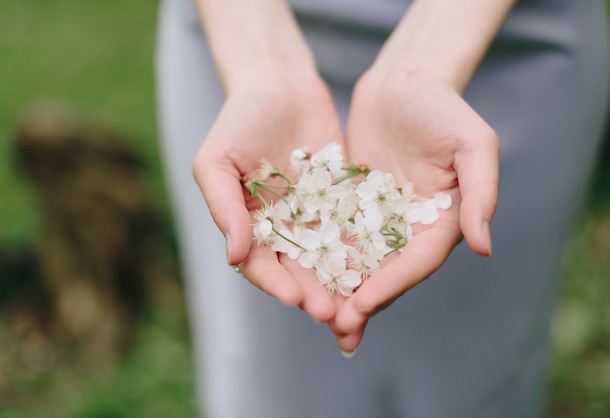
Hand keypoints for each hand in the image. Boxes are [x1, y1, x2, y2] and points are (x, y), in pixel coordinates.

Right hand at [193, 72, 343, 322]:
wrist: (280, 84)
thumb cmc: (238, 120)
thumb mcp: (216, 160)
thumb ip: (222, 206)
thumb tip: (234, 256)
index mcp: (249, 226)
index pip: (261, 265)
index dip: (276, 283)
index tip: (294, 298)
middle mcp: (283, 228)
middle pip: (298, 270)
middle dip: (313, 294)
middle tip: (331, 314)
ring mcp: (314, 216)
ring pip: (328, 258)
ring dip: (340, 283)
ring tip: (357, 304)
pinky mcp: (342, 200)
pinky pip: (354, 228)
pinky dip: (364, 250)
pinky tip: (379, 267)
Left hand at [330, 69, 498, 350]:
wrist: (405, 82)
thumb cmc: (443, 107)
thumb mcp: (473, 144)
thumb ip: (480, 193)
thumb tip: (485, 247)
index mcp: (443, 220)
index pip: (416, 262)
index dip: (391, 285)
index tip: (363, 306)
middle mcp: (411, 227)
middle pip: (388, 272)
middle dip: (364, 302)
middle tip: (339, 331)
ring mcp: (382, 218)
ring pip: (361, 263)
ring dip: (342, 292)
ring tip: (319, 319)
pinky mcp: (355, 205)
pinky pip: (339, 236)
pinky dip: (325, 259)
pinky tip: (304, 278)